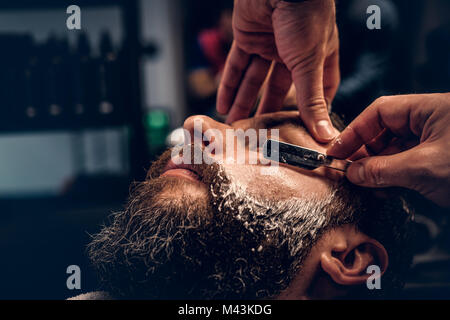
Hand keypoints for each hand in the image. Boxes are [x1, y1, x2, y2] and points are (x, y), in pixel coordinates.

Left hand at [217, 0, 339, 141]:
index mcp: (318, 55)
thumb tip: (325, 134)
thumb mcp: (309, 63)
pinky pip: (236, 65)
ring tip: (235, 126)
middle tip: (260, 135)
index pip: (319, 89)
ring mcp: (269, 44)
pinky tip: (222, 105)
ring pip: (255, 79)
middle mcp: (294, 51)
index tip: (305, 131)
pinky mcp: (247, 37)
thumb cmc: (305, 15)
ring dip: (244, 102)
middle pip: (280, 88)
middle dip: (269, 110)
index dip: (313, 109)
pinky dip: (228, 84)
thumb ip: (312, 99)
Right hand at [327, 93, 449, 207]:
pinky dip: (393, 178)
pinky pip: (408, 166)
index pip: (380, 112)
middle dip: (364, 154)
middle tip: (347, 172)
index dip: (355, 131)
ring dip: (377, 169)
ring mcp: (437, 143)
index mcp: (430, 109)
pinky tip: (382, 190)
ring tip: (362, 185)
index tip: (337, 151)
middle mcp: (432, 122)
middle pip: (385, 132)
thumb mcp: (422, 168)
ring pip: (395, 152)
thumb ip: (382, 169)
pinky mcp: (440, 163)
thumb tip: (353, 173)